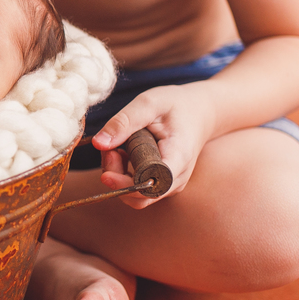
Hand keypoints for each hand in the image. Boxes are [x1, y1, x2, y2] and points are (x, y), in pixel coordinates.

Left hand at [91, 84, 214, 208]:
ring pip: (136, 196)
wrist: (200, 112)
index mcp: (178, 157)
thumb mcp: (149, 103)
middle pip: (140, 196)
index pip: (151, 184)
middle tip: (111, 149)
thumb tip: (98, 143)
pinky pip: (138, 190)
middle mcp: (176, 178)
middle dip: (116, 177)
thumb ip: (124, 122)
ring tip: (117, 148)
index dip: (126, 180)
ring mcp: (170, 184)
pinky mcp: (162, 184)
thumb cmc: (176, 105)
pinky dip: (123, 175)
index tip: (110, 157)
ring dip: (117, 176)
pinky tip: (123, 154)